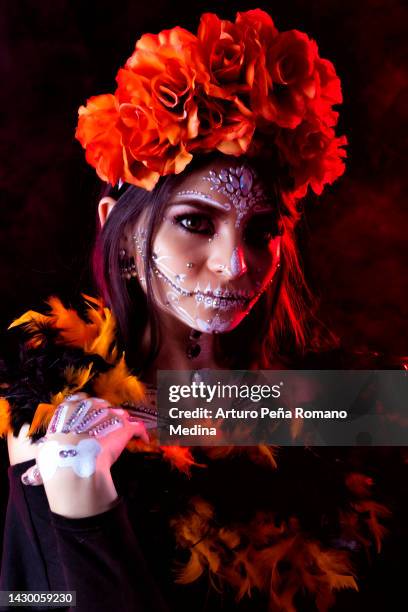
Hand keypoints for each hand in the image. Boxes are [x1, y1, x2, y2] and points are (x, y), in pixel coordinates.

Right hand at [21, 392, 147, 485]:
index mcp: (70, 408)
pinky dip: (141, 433)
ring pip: (120, 415)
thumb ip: (50, 440)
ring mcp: (109, 414)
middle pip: (104, 406)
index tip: (89, 418)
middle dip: (106, 417)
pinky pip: (138, 426)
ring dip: (121, 424)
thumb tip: (48, 447)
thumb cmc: (57, 458)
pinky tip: (143, 439)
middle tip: (105, 431)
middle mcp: (91, 406)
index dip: (88, 410)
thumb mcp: (46, 446)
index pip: (82, 399)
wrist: (73, 466)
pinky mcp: (125, 426)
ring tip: (122, 436)